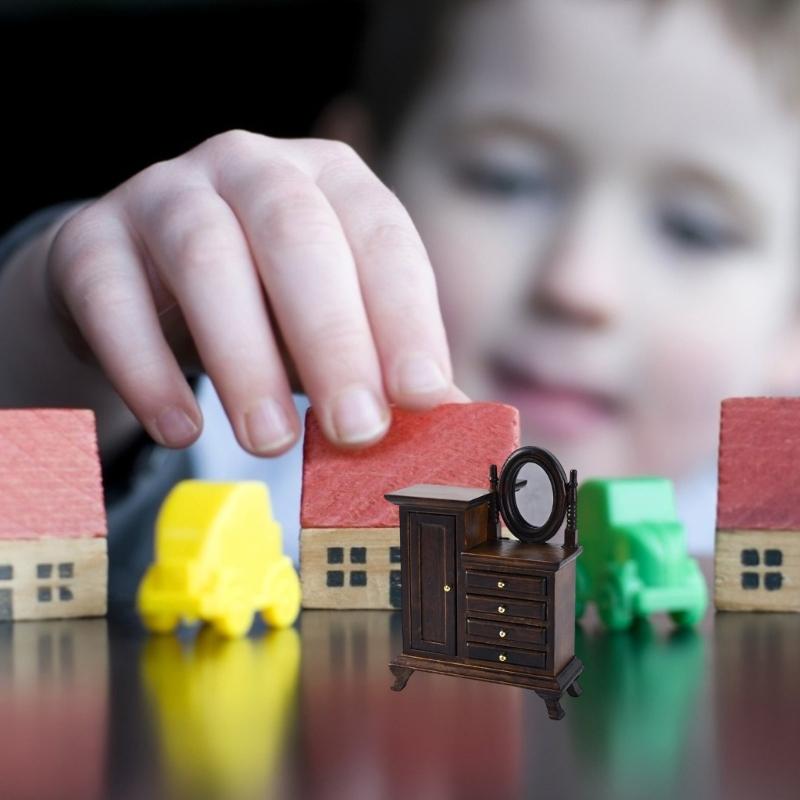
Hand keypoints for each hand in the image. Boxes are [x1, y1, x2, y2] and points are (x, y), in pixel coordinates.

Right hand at [46, 130, 464, 454]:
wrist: (146, 278)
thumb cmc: (265, 305)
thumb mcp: (332, 325)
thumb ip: (384, 365)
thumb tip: (454, 425)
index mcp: (331, 181)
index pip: (382, 239)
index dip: (406, 317)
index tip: (424, 397)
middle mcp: (251, 168)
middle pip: (297, 236)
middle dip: (334, 339)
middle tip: (356, 431)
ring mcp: (165, 194)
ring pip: (205, 260)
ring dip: (244, 360)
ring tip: (270, 442)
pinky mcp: (92, 240)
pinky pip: (112, 298)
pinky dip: (146, 369)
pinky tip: (180, 430)